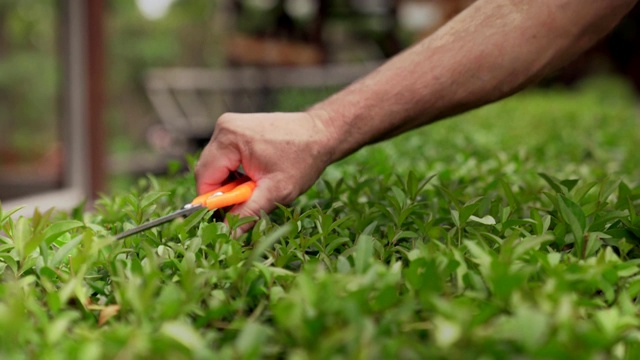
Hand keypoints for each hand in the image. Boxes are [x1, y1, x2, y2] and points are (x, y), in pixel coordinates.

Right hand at [195, 111, 335, 229]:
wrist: (321, 133)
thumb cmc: (303, 159)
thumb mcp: (276, 191)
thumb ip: (248, 213)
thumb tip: (228, 234)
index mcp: (229, 138)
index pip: (205, 178)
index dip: (213, 202)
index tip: (230, 216)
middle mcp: (224, 127)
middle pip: (207, 172)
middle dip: (224, 192)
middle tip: (250, 200)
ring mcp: (229, 125)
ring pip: (216, 166)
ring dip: (230, 183)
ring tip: (256, 187)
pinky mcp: (236, 129)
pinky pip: (224, 158)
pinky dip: (235, 172)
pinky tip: (255, 176)